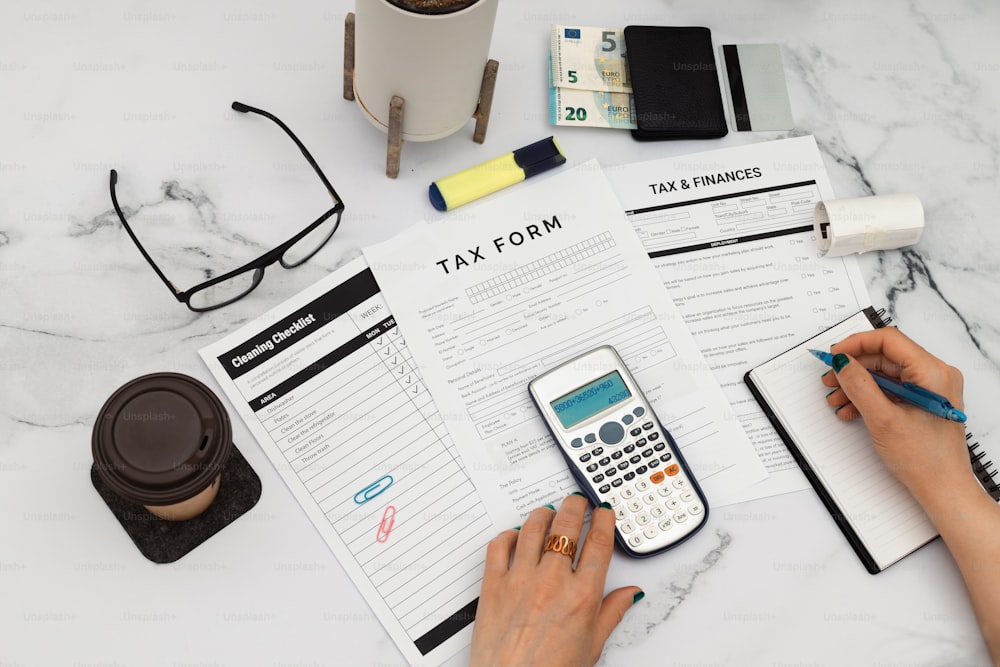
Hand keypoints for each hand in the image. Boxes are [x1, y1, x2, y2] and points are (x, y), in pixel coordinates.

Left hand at [469, 494, 641, 666]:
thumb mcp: (592, 645)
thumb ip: (611, 612)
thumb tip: (629, 594)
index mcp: (582, 595)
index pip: (598, 543)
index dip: (603, 520)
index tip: (603, 512)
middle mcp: (552, 581)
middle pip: (566, 526)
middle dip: (574, 506)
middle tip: (577, 501)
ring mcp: (521, 579)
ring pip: (533, 528)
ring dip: (543, 514)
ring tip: (548, 512)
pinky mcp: (494, 584)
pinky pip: (499, 546)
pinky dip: (509, 535)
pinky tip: (515, 536)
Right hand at [820, 327, 972, 503]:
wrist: (943, 489)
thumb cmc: (926, 460)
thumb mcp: (883, 419)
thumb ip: (859, 385)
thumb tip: (842, 362)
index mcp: (933, 372)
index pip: (889, 340)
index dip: (856, 344)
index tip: (834, 355)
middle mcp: (935, 375)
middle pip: (884, 357)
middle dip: (853, 369)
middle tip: (830, 380)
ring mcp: (929, 389)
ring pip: (884, 374)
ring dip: (857, 385)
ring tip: (837, 400)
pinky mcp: (922, 401)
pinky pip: (890, 389)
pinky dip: (868, 397)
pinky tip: (851, 410)